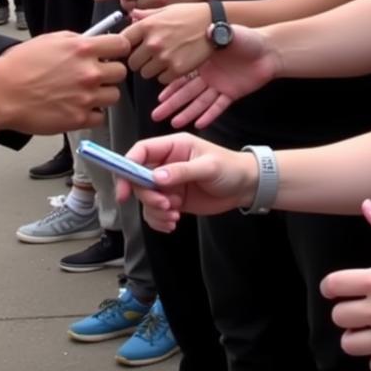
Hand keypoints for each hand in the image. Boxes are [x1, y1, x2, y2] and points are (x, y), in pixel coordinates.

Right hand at [0, 32, 129, 134]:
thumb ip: (78, 40)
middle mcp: (89, 73)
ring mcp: (86, 97)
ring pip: (114, 96)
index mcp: (83, 49)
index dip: (119, 49)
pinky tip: (77, 107)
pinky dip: (91, 114)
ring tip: (85, 93)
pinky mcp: (79, 119)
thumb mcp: (51, 39)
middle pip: (121, 73)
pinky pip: (100, 117)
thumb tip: (95, 41)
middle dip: (110, 73)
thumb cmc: (21, 65)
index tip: (114, 53)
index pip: (122, 45)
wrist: (2, 92)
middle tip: (96, 75)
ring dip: (102, 94)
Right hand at [117, 134, 256, 231]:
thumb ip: (181, 171)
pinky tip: (174, 223)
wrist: (246, 187)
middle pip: (139, 179)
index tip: (124, 189)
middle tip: (166, 206)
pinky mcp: (174, 200)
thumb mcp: (208, 167)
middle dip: (147, 196)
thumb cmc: (230, 168)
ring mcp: (169, 183)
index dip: (127, 168)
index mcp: (172, 146)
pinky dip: (159, 220)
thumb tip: (156, 178)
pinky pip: (156, 211)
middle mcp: (166, 163)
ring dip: (154, 211)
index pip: (140, 152)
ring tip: (174, 217)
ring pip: (146, 198)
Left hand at [125, 3, 211, 82]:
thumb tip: (131, 15)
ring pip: (145, 73)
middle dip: (138, 60)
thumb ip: (146, 15)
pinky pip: (161, 79)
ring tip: (164, 58)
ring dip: (151, 69)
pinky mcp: (177, 70)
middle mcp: (153, 42)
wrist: (215, 24)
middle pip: (132, 62)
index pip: (122, 42)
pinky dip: (166, 74)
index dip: (124, 46)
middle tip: (148, 56)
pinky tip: (174, 63)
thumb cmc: (191, 15)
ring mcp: (164, 57)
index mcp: (147, 25)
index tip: (128, 49)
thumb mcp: (166, 9)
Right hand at [150, 25, 276, 128]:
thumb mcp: (229, 32)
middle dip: (172, 104)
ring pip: (200, 102)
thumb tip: (206, 28)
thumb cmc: (249, 37)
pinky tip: (199, 124)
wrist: (270, 50)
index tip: (157, 97)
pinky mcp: (232, 93)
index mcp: (203, 61)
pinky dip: (209, 115)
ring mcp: (219, 85)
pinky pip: (219, 106)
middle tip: (156, 115)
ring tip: (174, 123)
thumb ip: (214, 32)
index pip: (182, 75)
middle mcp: (208, 75)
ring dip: (187, 112)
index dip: (169, 87)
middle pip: (187, 93)